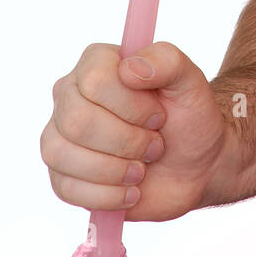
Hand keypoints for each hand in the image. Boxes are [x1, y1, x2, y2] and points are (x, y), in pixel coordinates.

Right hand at [41, 42, 230, 222]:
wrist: (194, 165)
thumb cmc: (188, 117)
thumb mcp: (190, 81)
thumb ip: (167, 60)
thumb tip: (129, 68)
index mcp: (97, 63)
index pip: (94, 80)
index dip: (132, 106)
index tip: (159, 116)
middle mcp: (70, 95)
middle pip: (76, 121)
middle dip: (127, 141)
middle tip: (154, 145)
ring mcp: (61, 135)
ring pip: (61, 154)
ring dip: (115, 170)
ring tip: (141, 169)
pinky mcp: (62, 175)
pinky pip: (65, 189)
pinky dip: (107, 196)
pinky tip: (130, 191)